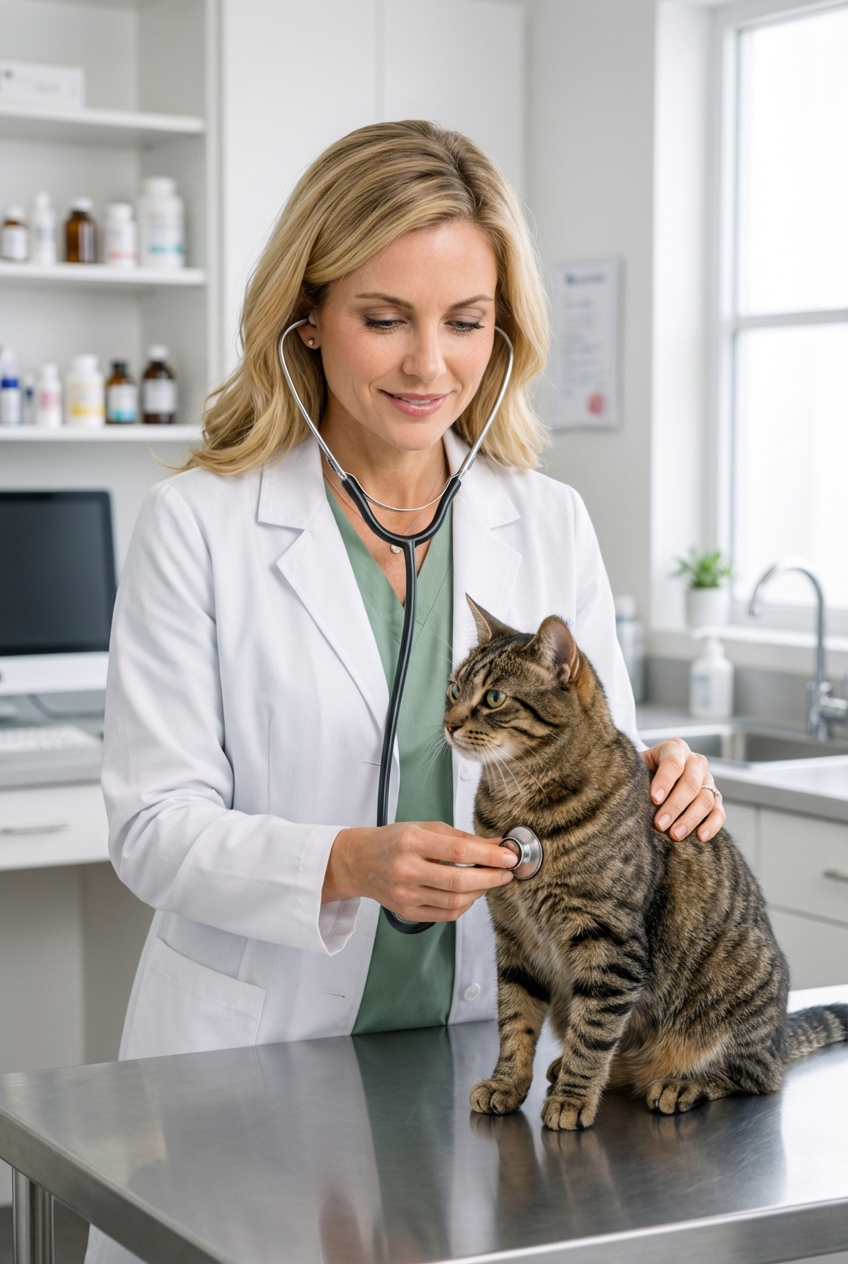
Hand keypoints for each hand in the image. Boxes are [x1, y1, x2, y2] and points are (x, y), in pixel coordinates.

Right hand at [323, 821, 516, 920]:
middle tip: (506, 872)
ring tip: (489, 880)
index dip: (489, 855)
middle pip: (459, 881)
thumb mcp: (425, 828)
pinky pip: (446, 914)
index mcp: (411, 842)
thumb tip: (496, 845)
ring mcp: (405, 894)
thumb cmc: (393, 841)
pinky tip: (470, 893)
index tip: (508, 856)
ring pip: (455, 901)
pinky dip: (465, 904)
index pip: (458, 851)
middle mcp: (406, 869)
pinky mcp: (407, 911)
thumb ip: (462, 838)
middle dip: (490, 878)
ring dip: (480, 892)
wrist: (360, 862)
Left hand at [641, 739, 724, 841]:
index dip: (664, 782)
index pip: (673, 763)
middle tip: (660, 824)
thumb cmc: (642, 771)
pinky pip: (719, 812)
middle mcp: (695, 762)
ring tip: (674, 834)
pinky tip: (700, 837)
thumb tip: (621, 787)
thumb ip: (631, 772)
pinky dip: (712, 825)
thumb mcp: (636, 766)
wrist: (654, 775)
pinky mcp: (716, 798)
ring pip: (706, 799)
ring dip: (690, 819)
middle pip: (690, 783)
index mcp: (675, 748)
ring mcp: (708, 780)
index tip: (654, 799)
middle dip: (675, 806)